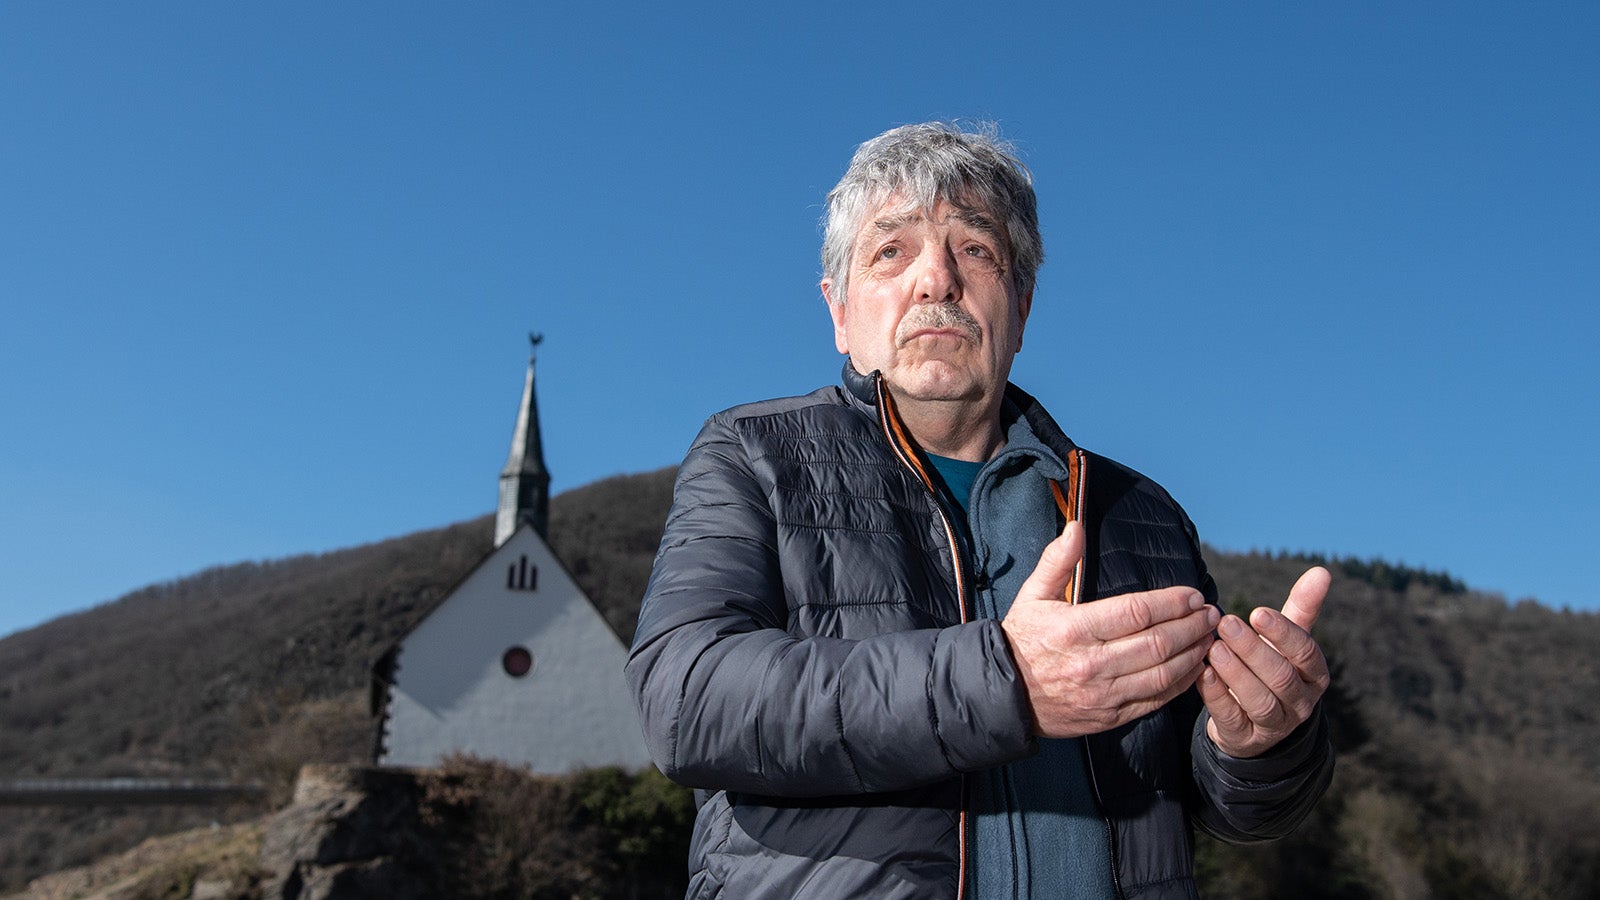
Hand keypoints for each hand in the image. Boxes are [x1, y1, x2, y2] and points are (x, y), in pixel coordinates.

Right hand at [1001, 522, 1220, 737]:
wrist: (1004, 695)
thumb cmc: (1022, 639)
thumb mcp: (1033, 595)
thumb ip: (1057, 560)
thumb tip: (1077, 526)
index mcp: (1074, 629)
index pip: (1136, 612)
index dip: (1171, 602)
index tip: (1192, 595)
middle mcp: (1091, 663)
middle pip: (1157, 643)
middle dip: (1192, 626)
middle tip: (1211, 613)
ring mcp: (1102, 694)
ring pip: (1163, 674)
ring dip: (1194, 654)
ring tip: (1209, 637)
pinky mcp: (1109, 718)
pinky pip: (1155, 701)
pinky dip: (1182, 684)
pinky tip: (1196, 667)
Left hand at [1197, 566, 1330, 757]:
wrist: (1254, 719)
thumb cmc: (1272, 666)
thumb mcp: (1286, 639)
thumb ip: (1302, 607)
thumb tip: (1322, 571)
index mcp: (1314, 675)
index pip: (1306, 653)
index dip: (1283, 633)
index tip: (1257, 612)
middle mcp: (1300, 702)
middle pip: (1281, 677)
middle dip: (1253, 649)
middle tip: (1226, 623)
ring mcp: (1275, 725)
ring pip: (1260, 701)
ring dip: (1236, 673)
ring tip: (1214, 648)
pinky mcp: (1246, 739)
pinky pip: (1232, 719)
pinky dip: (1216, 697)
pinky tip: (1202, 673)